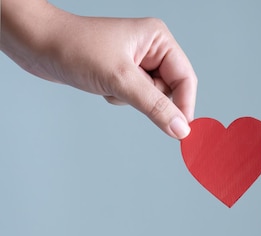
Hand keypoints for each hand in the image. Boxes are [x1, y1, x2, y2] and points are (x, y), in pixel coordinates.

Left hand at [1, 0, 196, 138]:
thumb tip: (180, 129)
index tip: (181, 131)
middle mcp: (151, 48)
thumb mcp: (119, 80)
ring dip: (133, 100)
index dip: (185, 106)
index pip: (186, 79)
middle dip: (150, 99)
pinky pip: (136, 96)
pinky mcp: (122, 72)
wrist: (35, 43)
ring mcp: (137, 61)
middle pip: (171, 89)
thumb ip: (154, 106)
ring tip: (110, 85)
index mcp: (158, 39)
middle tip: (128, 95)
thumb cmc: (73, 48)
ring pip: (152, 96)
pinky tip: (103, 87)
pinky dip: (121, 98)